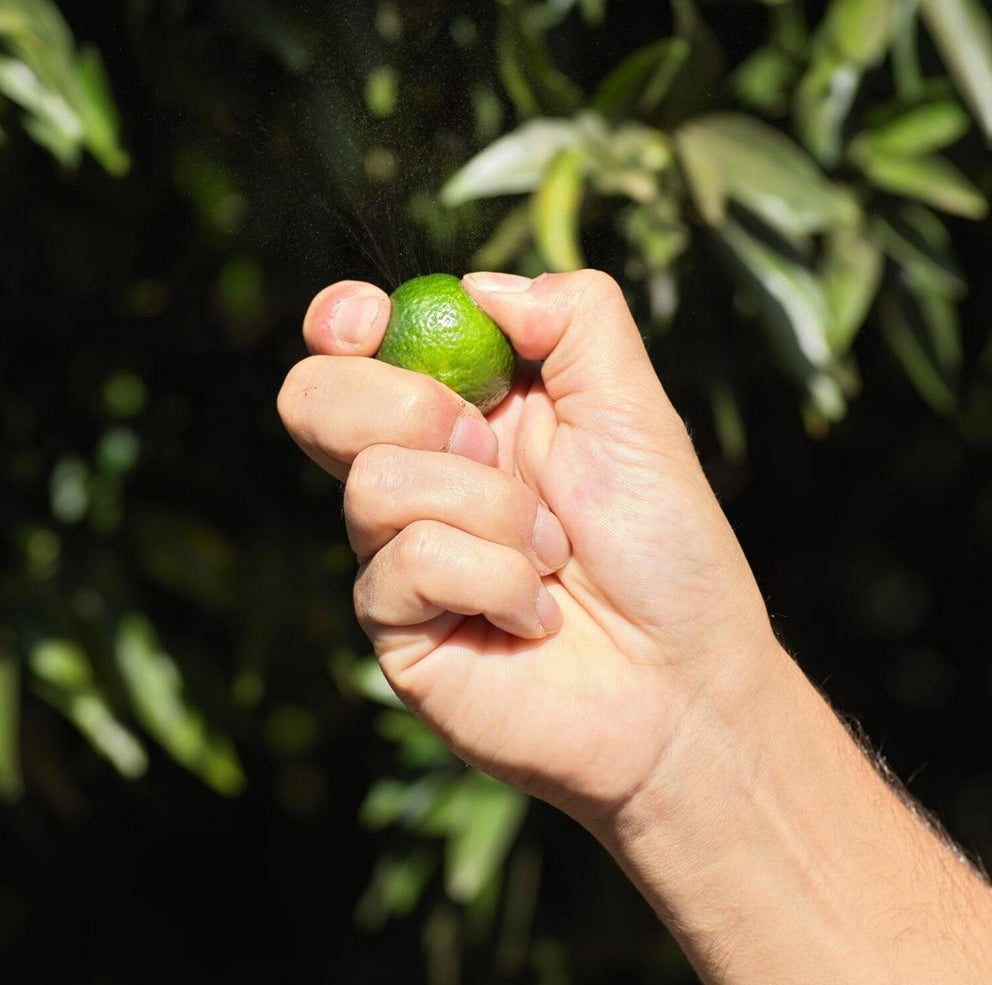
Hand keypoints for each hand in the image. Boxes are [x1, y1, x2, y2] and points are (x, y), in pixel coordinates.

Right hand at [277, 270, 780, 829]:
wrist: (683, 682)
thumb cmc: (667, 548)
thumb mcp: (637, 411)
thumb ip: (576, 320)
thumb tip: (480, 285)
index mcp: (469, 413)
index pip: (358, 349)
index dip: (343, 322)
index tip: (365, 321)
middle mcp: (422, 476)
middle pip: (317, 400)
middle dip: (408, 409)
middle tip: (493, 450)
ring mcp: (400, 553)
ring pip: (376, 484)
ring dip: (492, 511)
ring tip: (552, 555)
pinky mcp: (396, 626)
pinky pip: (405, 566)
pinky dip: (493, 579)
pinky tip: (535, 617)